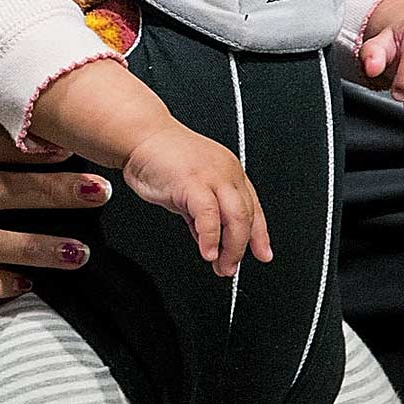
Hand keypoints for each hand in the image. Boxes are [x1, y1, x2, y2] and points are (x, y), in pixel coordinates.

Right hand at [119, 118, 271, 276]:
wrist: (140, 136)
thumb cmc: (160, 158)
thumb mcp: (189, 192)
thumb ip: (202, 217)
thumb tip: (210, 243)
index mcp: (229, 171)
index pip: (253, 207)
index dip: (260, 234)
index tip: (263, 253)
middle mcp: (227, 172)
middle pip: (247, 216)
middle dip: (242, 248)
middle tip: (231, 267)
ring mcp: (212, 176)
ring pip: (236, 217)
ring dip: (231, 248)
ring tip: (222, 265)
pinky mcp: (193, 181)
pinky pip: (209, 215)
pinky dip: (210, 238)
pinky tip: (207, 252)